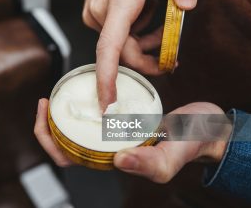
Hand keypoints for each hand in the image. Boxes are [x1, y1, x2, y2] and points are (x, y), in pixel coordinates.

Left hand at [34, 100, 229, 182]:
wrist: (205, 126)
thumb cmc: (190, 144)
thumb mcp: (172, 155)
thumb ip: (150, 163)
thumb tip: (118, 162)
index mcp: (112, 160)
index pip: (68, 157)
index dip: (49, 139)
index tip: (45, 112)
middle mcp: (108, 147)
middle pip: (66, 142)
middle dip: (49, 124)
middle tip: (46, 100)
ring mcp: (113, 132)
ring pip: (78, 126)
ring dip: (63, 112)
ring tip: (58, 93)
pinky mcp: (121, 117)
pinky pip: (95, 111)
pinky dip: (84, 100)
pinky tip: (84, 86)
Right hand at [83, 0, 197, 110]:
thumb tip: (185, 4)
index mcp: (119, 0)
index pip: (109, 48)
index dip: (107, 80)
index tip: (107, 103)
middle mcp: (101, 10)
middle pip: (123, 52)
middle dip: (147, 57)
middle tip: (171, 54)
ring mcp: (94, 9)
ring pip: (120, 42)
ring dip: (142, 40)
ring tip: (159, 19)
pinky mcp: (94, 9)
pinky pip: (114, 31)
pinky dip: (132, 29)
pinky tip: (144, 10)